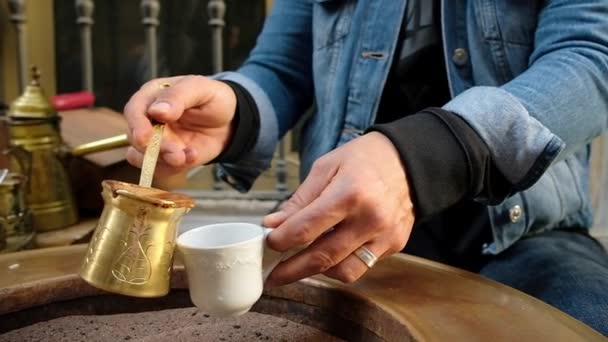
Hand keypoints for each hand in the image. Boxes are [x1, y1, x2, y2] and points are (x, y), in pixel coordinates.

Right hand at [123, 75, 236, 176]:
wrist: (229, 121)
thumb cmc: (212, 98)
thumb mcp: (200, 88)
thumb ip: (178, 96)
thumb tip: (156, 111)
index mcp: (151, 96)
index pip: (133, 111)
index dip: (136, 125)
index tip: (145, 138)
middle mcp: (148, 120)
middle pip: (136, 139)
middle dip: (155, 149)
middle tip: (177, 153)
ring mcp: (156, 141)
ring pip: (142, 158)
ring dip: (163, 162)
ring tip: (186, 157)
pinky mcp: (166, 158)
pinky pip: (160, 170)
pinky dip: (175, 168)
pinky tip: (193, 156)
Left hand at [263, 132, 414, 286]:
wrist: (409, 160)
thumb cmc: (364, 159)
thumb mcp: (326, 167)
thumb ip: (300, 200)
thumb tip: (275, 225)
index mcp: (349, 193)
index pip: (306, 229)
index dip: (281, 241)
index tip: (268, 243)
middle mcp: (370, 219)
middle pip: (322, 257)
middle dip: (291, 270)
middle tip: (272, 275)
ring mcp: (385, 235)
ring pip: (343, 272)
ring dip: (317, 272)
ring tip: (301, 264)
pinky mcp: (394, 245)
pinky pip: (362, 266)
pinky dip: (341, 264)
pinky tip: (330, 252)